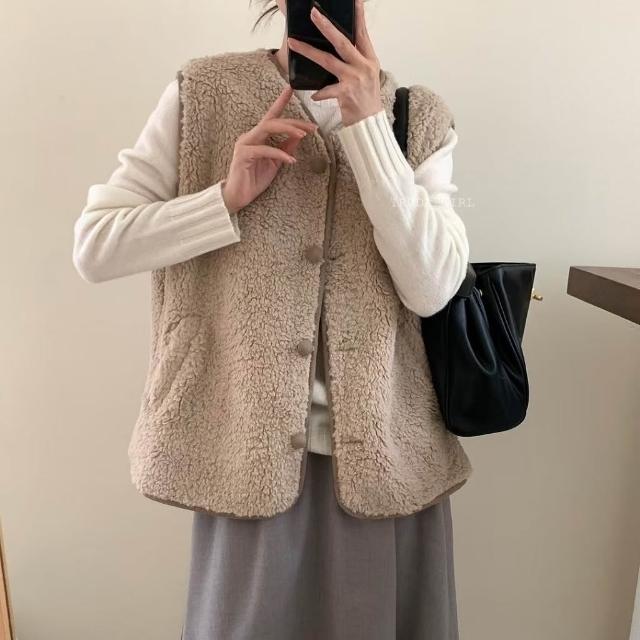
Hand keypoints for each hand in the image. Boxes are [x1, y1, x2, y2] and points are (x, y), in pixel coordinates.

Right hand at [221, 86, 317, 213]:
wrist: (238, 197)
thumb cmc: (254, 180)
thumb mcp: (275, 163)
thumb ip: (284, 149)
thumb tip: (298, 138)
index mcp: (258, 137)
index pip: (271, 116)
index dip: (281, 102)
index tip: (291, 89)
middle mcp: (250, 136)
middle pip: (273, 121)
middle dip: (294, 123)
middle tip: (311, 128)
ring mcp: (245, 144)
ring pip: (267, 129)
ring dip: (287, 130)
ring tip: (303, 136)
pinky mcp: (243, 155)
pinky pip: (264, 150)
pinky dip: (280, 154)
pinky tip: (291, 160)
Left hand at [287, 0, 382, 126]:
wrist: (370, 123)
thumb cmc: (366, 99)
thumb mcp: (367, 75)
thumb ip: (356, 59)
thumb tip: (341, 45)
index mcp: (369, 59)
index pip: (362, 33)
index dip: (358, 17)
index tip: (355, 1)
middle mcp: (363, 66)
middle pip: (342, 42)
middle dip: (326, 26)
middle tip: (313, 13)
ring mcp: (354, 79)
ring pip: (328, 61)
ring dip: (309, 51)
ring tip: (293, 43)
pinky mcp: (346, 94)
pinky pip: (327, 90)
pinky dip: (319, 93)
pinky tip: (313, 95)